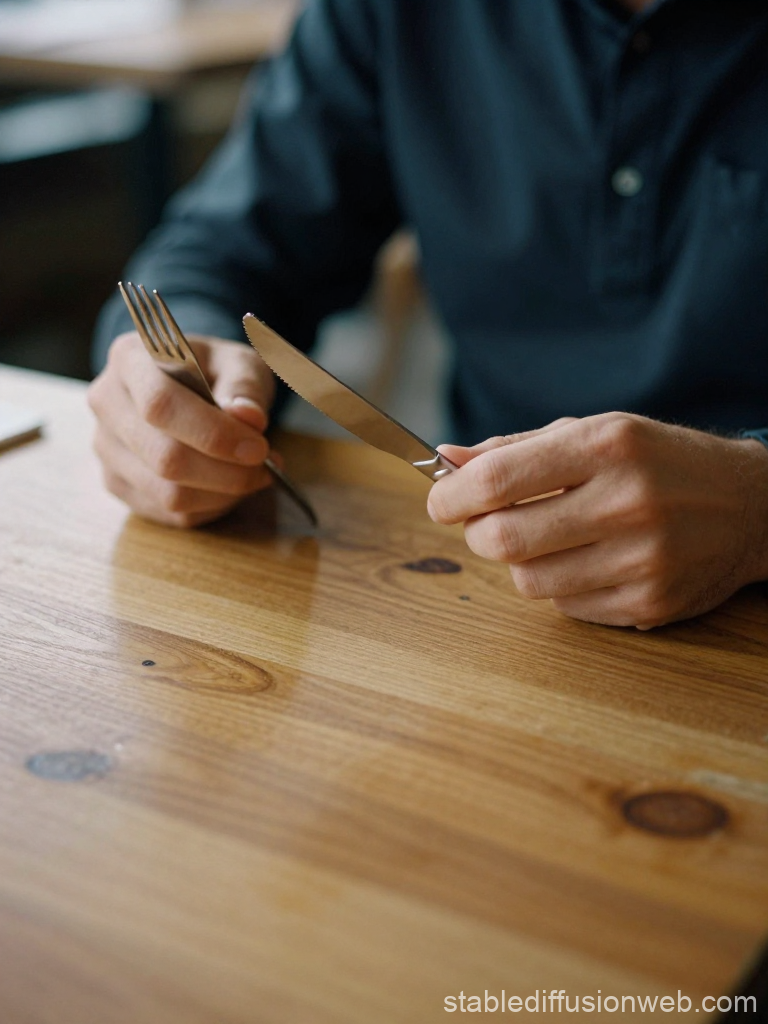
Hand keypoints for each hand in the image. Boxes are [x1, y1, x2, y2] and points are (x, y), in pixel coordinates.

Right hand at [88, 332, 276, 526]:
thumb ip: (245, 387)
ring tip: (253, 475)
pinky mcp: (116, 482)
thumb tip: (248, 417)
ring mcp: (105, 447)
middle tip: (265, 466)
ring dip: (222, 493)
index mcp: (129, 359)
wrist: (188, 385)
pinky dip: (209, 507)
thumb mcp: (239, 362)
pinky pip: (168, 512)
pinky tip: (229, 485)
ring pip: (166, 493)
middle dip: (226, 472)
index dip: (213, 434)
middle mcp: (106, 403)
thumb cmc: (214, 371)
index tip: (258, 448)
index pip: (161, 405)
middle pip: (163, 457)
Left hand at [428, 413, 767, 627]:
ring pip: (529, 580)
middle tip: (486, 522)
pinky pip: (565, 607)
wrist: (750, 505)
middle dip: (478, 533)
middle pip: (504, 539)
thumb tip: (446, 457)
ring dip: (518, 562)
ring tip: (546, 538)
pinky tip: (585, 560)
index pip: (498, 480)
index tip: (440, 500)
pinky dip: (558, 585)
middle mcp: (627, 501)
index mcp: (608, 445)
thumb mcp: (593, 433)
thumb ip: (515, 449)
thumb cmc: (658, 462)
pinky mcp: (649, 603)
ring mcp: (641, 559)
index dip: (451, 496)